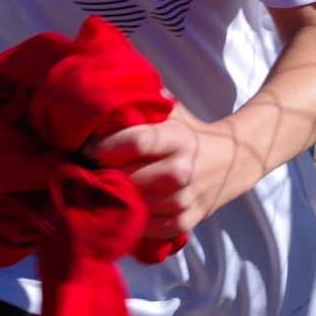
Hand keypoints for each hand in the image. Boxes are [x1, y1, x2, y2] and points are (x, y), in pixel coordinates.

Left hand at [85, 102, 240, 242]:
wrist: (231, 161)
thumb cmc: (189, 132)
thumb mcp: (172, 110)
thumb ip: (145, 99)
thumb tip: (108, 87)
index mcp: (178, 138)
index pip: (136, 141)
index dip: (106, 146)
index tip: (85, 150)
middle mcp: (182, 170)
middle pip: (130, 178)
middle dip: (103, 176)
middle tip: (84, 173)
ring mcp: (184, 200)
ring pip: (136, 206)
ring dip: (114, 201)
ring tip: (98, 191)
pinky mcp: (185, 223)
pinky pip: (147, 228)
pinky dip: (131, 221)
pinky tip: (122, 209)